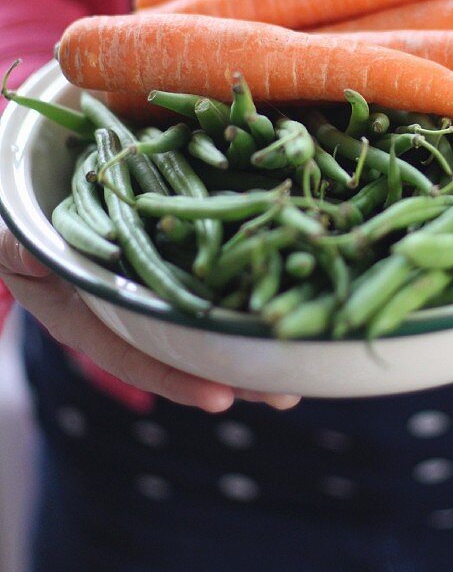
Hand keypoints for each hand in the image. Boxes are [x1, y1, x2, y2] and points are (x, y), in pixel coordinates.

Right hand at [0, 223, 299, 411]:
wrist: (36, 171)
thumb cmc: (20, 215)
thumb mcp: (15, 235)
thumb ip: (23, 249)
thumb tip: (26, 254)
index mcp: (89, 307)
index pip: (133, 350)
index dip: (174, 375)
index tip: (220, 399)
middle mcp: (130, 292)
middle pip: (186, 337)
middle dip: (235, 366)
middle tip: (285, 394)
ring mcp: (158, 261)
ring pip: (211, 301)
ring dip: (255, 323)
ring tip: (306, 353)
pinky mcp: (182, 223)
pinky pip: (219, 245)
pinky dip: (254, 262)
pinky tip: (295, 273)